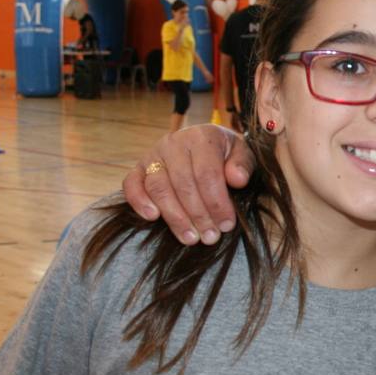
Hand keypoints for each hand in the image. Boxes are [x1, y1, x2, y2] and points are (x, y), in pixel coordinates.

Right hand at [123, 124, 251, 244]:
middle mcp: (174, 142)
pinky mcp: (139, 167)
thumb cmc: (227, 154)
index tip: (226, 224)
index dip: (217, 202)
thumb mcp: (243, 154)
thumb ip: (243, 165)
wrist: (206, 144)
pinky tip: (153, 218)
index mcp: (202, 137)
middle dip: (198, 215)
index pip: (207, 173)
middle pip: (183, 184)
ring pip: (159, 188)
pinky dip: (139, 201)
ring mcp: (153, 154)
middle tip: (211, 237)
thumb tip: (237, 179)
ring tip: (191, 238)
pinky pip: (131, 184)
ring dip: (174, 217)